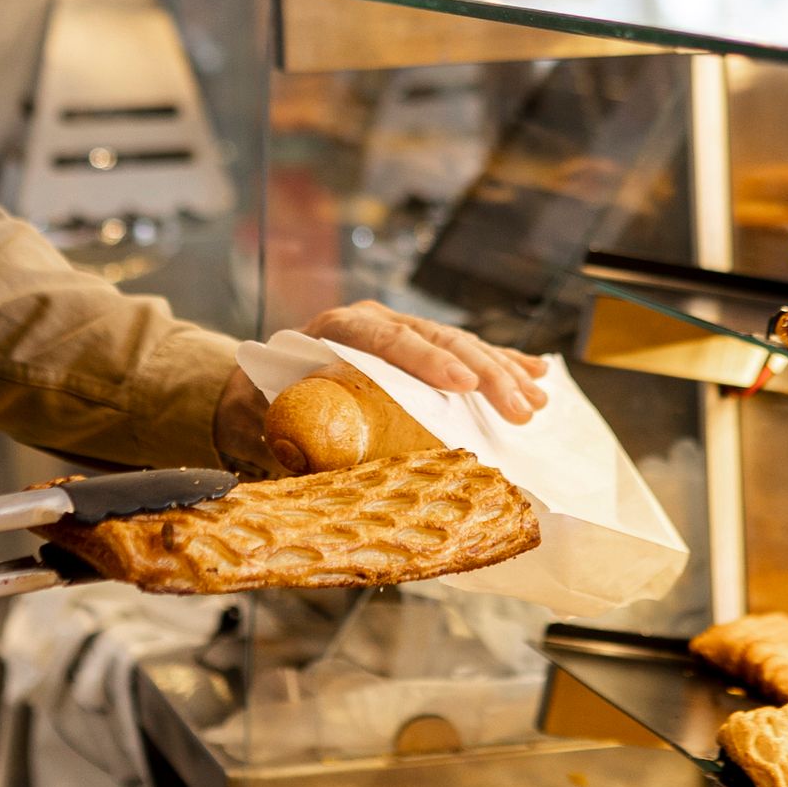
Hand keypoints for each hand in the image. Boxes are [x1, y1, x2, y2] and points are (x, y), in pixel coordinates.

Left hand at [214, 302, 551, 470]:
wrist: (251, 390)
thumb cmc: (256, 407)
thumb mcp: (260, 418)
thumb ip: (283, 434)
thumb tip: (310, 464)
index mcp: (335, 330)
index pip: (388, 338)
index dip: (430, 361)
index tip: (464, 387)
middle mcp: (372, 323)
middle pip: (438, 340)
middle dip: (485, 374)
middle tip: (520, 409)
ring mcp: (399, 333)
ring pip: (460, 345)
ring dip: (502, 373)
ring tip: (536, 403)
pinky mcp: (417, 351)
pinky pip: (465, 354)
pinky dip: (500, 364)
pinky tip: (535, 375)